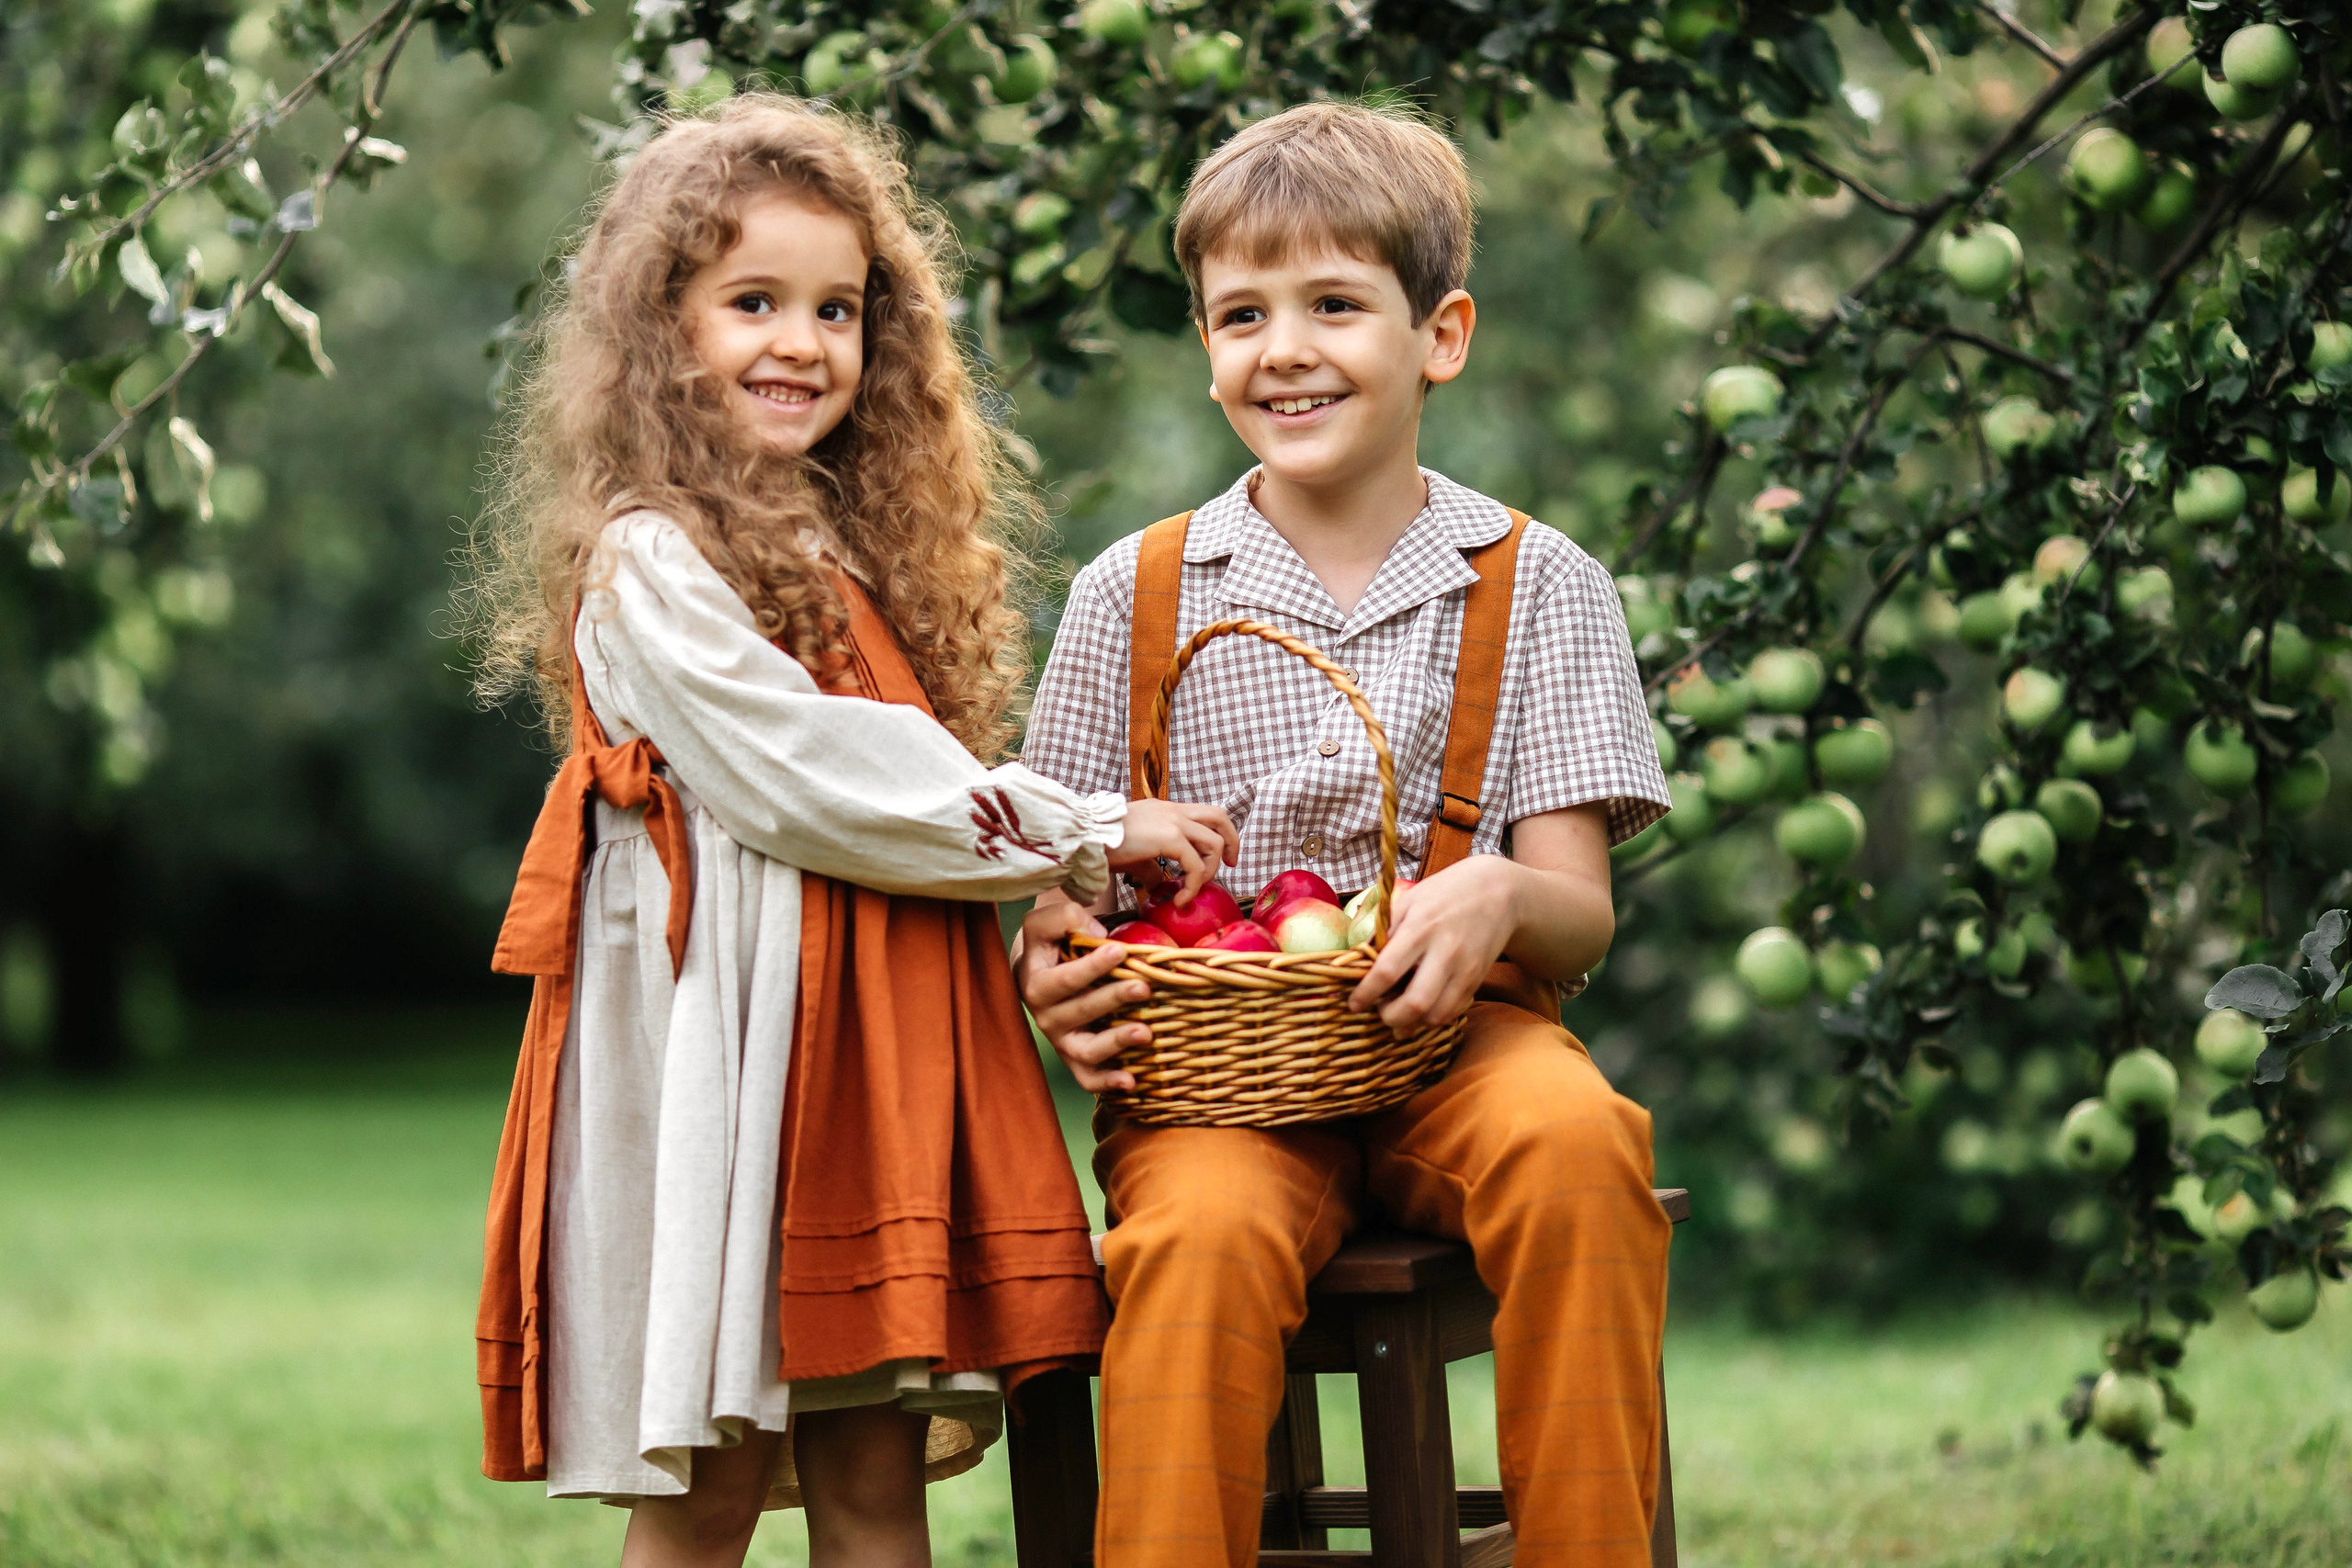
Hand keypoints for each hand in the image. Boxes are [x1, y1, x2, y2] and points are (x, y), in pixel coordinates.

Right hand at [1016, 897, 1148, 1092]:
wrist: (1039, 969)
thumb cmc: (1051, 942)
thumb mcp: (1048, 920)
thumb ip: (1065, 917)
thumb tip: (1096, 934)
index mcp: (1036, 983)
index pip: (1064, 978)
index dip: (1091, 966)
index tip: (1120, 949)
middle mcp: (1046, 1017)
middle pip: (1079, 1012)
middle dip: (1112, 999)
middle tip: (1143, 987)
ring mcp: (1062, 1040)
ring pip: (1085, 1050)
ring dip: (1115, 1042)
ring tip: (1145, 1032)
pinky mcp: (1076, 1058)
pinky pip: (1088, 1078)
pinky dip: (1108, 1083)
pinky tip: (1131, 1081)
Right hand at [1107, 799, 1237, 903]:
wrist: (1085, 839)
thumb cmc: (1103, 846)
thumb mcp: (1135, 856)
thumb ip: (1152, 867)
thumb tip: (1160, 886)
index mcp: (1165, 810)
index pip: (1204, 814)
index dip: (1220, 833)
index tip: (1222, 857)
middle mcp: (1172, 810)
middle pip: (1220, 816)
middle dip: (1231, 842)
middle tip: (1231, 865)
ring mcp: (1173, 821)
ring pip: (1214, 842)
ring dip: (1209, 871)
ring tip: (1192, 891)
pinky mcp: (1170, 837)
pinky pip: (1196, 865)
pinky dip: (1193, 886)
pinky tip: (1179, 900)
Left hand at [1346, 857, 1521, 1032]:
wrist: (1499, 892)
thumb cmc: (1445, 893)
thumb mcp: (1409, 900)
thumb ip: (1384, 930)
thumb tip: (1357, 959)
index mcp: (1420, 928)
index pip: (1387, 971)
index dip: (1366, 993)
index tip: (1354, 1004)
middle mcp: (1444, 951)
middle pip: (1415, 1003)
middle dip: (1391, 1017)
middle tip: (1380, 1011)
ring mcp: (1464, 968)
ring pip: (1436, 1015)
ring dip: (1413, 1023)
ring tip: (1399, 1014)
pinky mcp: (1477, 979)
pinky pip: (1453, 1011)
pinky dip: (1433, 1017)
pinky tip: (1421, 1009)